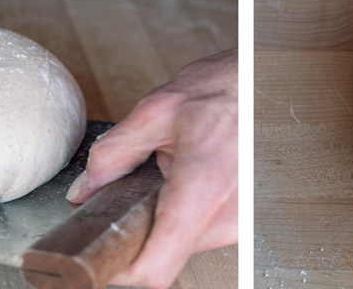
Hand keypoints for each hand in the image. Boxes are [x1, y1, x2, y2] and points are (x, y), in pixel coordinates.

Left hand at [66, 49, 237, 288]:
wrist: (268, 84)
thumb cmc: (223, 90)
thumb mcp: (157, 111)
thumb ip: (113, 153)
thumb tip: (85, 190)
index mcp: (202, 191)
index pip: (155, 268)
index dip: (121, 267)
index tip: (104, 249)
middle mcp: (228, 218)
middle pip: (164, 254)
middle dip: (143, 225)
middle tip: (141, 186)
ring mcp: (242, 223)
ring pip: (183, 243)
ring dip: (168, 215)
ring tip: (176, 171)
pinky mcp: (246, 221)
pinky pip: (203, 231)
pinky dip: (189, 211)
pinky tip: (195, 176)